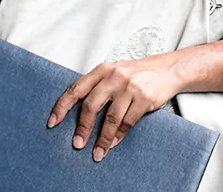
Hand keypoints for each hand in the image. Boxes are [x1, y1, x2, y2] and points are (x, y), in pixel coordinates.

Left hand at [47, 53, 183, 161]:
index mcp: (103, 70)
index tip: (53, 122)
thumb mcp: (115, 73)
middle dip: (82, 128)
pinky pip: (127, 122)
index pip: (76, 89)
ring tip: (97, 152)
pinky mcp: (144, 98)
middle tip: (77, 144)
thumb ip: (98, 86)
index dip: (62, 107)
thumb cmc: (138, 73)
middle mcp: (114, 76)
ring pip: (110, 118)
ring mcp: (130, 87)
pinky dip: (118, 135)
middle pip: (91, 105)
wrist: (168, 70)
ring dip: (102, 139)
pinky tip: (113, 143)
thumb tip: (77, 112)